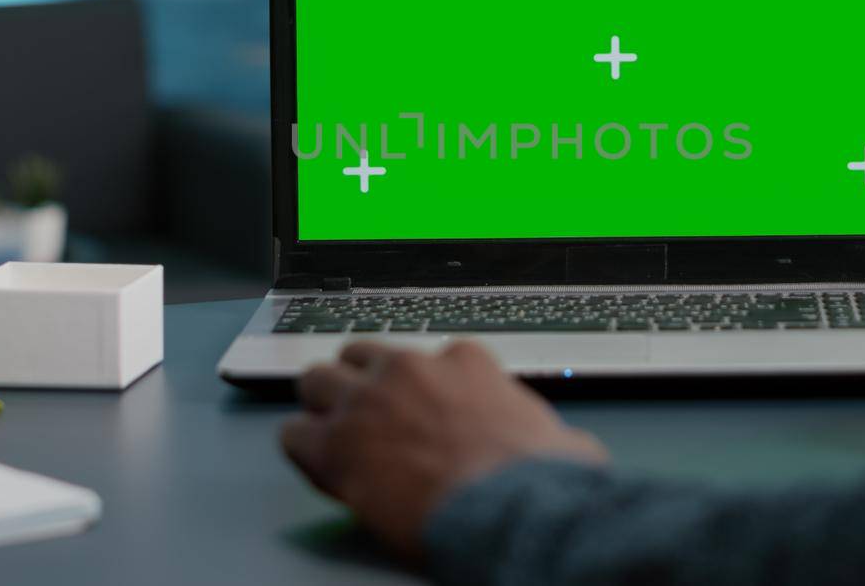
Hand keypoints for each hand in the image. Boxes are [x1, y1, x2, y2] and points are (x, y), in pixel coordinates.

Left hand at [280, 340, 609, 558]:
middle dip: (362, 381)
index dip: (423, 387)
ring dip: (324, 405)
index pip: (429, 358)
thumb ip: (547, 432)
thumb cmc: (540, 481)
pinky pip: (294, 433)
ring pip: (317, 380)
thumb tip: (571, 449)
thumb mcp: (563, 441)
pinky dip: (303, 450)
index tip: (425, 409)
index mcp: (465, 362)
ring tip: (331, 432)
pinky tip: (317, 466)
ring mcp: (368, 402)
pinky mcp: (335, 444)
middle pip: (362, 354)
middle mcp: (410, 369)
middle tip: (368, 414)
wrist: (508, 510)